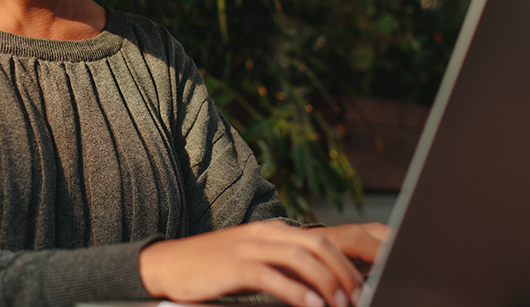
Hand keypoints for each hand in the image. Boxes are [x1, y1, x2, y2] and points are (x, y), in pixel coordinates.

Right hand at [138, 221, 386, 306]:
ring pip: (300, 258)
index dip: (345, 263)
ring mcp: (248, 247)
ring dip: (326, 283)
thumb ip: (281, 267)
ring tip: (341, 305)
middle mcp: (263, 233)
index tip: (361, 287)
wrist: (168, 265)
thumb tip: (317, 286)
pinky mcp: (234, 266)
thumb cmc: (212, 269)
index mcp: (271, 230)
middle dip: (343, 272)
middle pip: (317, 245)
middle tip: (358, 297)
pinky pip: (273, 277)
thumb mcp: (251, 261)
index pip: (320, 240)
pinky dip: (297, 293)